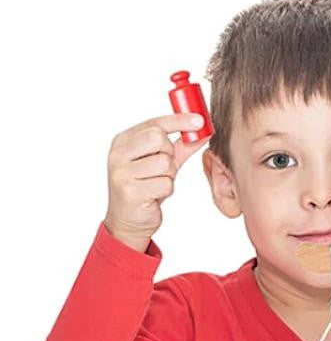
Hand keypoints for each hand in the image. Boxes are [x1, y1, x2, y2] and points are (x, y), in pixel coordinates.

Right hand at [103, 112, 209, 251]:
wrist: (128, 220)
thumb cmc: (145, 187)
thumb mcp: (162, 163)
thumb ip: (181, 146)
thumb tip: (203, 131)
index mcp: (123, 141)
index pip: (154, 123)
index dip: (179, 121)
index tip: (199, 120)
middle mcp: (118, 154)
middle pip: (159, 139)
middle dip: (169, 154)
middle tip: (162, 168)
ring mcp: (121, 173)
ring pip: (165, 163)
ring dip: (169, 176)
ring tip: (156, 183)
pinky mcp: (130, 192)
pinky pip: (165, 184)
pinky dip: (166, 190)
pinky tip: (153, 195)